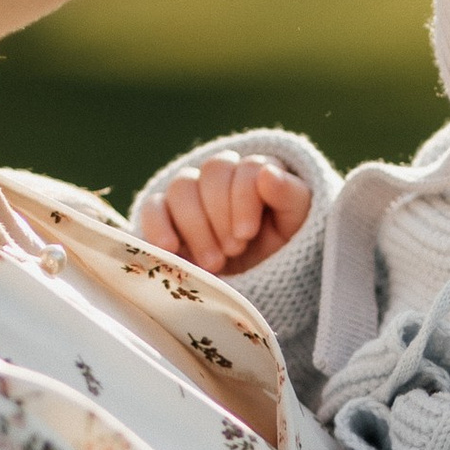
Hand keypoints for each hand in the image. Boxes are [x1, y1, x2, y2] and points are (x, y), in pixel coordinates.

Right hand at [137, 154, 313, 274]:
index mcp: (258, 171)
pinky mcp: (165, 215)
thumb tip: (269, 173)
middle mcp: (223, 175)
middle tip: (233, 250)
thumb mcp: (296, 226)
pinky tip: (170, 248)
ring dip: (196, 225)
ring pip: (182, 187)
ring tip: (213, 263)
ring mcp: (191, 193)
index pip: (248, 167)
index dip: (244, 199)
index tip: (247, 233)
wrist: (255, 282)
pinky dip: (158, 225)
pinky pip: (153, 207)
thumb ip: (290, 196)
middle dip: (221, 215)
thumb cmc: (282, 248)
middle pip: (213, 172)